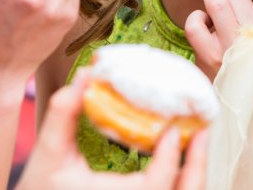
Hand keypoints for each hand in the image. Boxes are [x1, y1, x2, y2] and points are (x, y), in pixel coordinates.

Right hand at [17, 71, 208, 189]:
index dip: (172, 153)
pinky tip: (176, 166)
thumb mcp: (49, 155)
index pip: (160, 179)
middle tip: (203, 130)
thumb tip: (88, 74)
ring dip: (193, 175)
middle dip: (197, 163)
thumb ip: (65, 113)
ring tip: (196, 144)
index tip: (175, 127)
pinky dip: (179, 185)